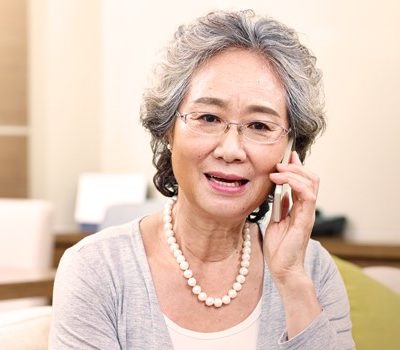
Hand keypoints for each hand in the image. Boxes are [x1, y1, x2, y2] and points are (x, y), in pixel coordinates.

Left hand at [263, 151, 318, 283]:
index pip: (304, 181)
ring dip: (293, 173)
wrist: (283, 269)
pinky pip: (308, 196)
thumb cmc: (279, 248)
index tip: (287, 156)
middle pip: (311, 178)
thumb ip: (282, 207)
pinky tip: (281, 182)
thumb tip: (282, 192)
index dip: (298, 167)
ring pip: (311, 183)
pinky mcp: (305, 220)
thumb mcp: (276, 221)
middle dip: (296, 166)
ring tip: (277, 171)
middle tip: (279, 163)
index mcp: (300, 208)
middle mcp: (306, 209)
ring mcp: (307, 214)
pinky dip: (296, 184)